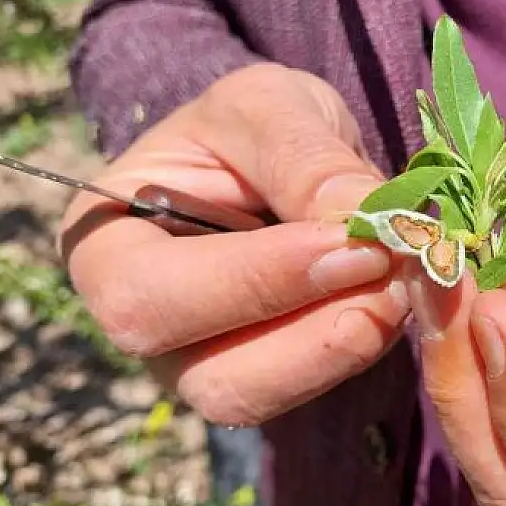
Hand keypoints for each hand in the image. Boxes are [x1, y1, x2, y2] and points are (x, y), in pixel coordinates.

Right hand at [60, 63, 409, 426]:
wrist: (277, 157)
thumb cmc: (249, 127)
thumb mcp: (268, 107)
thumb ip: (303, 157)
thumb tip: (363, 218)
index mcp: (104, 248)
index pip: (154, 296)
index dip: (254, 280)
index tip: (349, 243)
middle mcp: (144, 328)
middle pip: (209, 377)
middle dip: (310, 334)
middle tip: (391, 273)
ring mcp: (200, 365)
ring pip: (265, 398)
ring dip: (345, 348)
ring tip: (401, 281)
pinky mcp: (265, 379)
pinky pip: (308, 392)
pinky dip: (361, 349)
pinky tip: (396, 297)